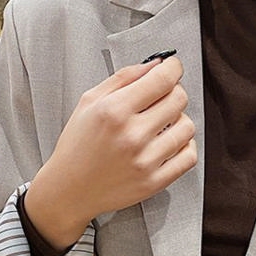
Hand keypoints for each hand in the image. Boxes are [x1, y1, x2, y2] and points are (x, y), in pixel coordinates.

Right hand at [24, 57, 196, 249]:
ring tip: (162, 125)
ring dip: (179, 121)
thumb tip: (156, 64)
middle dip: (173, 93)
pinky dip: (184, 147)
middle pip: (179, 99)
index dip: (173, 68)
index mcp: (114, 111)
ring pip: (187, 127)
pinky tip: (170, 144)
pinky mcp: (152, 183)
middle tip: (161, 100)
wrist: (68, 191)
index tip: (172, 69)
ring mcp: (144, 162)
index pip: (164, 79)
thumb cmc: (76, 148)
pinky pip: (188, 157)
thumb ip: (123, 78)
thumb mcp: (88, 103)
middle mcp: (131, 136)